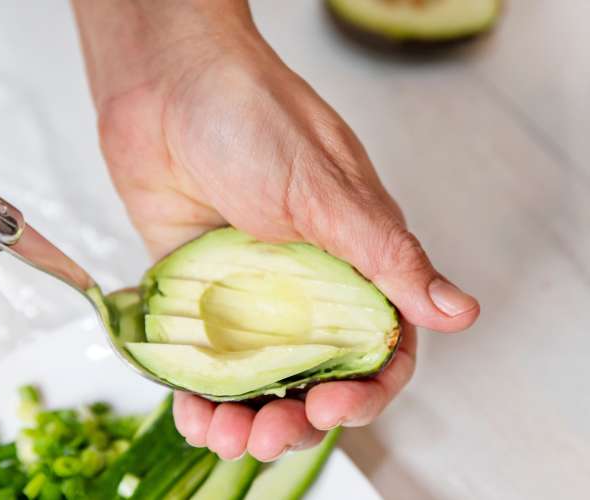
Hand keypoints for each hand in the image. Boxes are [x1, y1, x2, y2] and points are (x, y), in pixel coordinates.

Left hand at [73, 0, 479, 459]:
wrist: (163, 86)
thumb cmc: (250, 116)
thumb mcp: (325, 189)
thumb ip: (386, 255)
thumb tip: (458, 311)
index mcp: (353, 260)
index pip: (379, 347)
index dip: (365, 391)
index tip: (331, 409)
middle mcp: (303, 284)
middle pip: (315, 375)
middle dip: (297, 418)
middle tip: (270, 436)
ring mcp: (246, 292)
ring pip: (258, 377)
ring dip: (247, 416)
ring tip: (226, 436)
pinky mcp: (195, 293)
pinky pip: (202, 357)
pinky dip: (200, 392)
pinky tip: (194, 413)